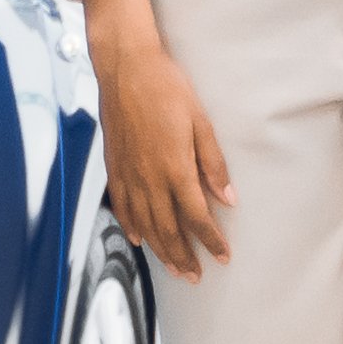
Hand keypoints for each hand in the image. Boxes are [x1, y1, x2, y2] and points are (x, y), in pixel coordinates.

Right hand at [97, 31, 232, 273]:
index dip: (210, 240)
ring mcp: (128, 174)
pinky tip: (138, 239)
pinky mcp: (114, 166)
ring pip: (144, 223)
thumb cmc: (166, 87)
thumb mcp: (200, 121)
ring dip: (160, 250)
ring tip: (174, 268)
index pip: (197, 216)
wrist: (125, 67)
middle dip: (184, 256)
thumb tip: (228, 197)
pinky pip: (121, 206)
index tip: (222, 256)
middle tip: (196, 276)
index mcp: (174, 168)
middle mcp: (149, 178)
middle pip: (168, 229)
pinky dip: (130, 226)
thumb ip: (213, 163)